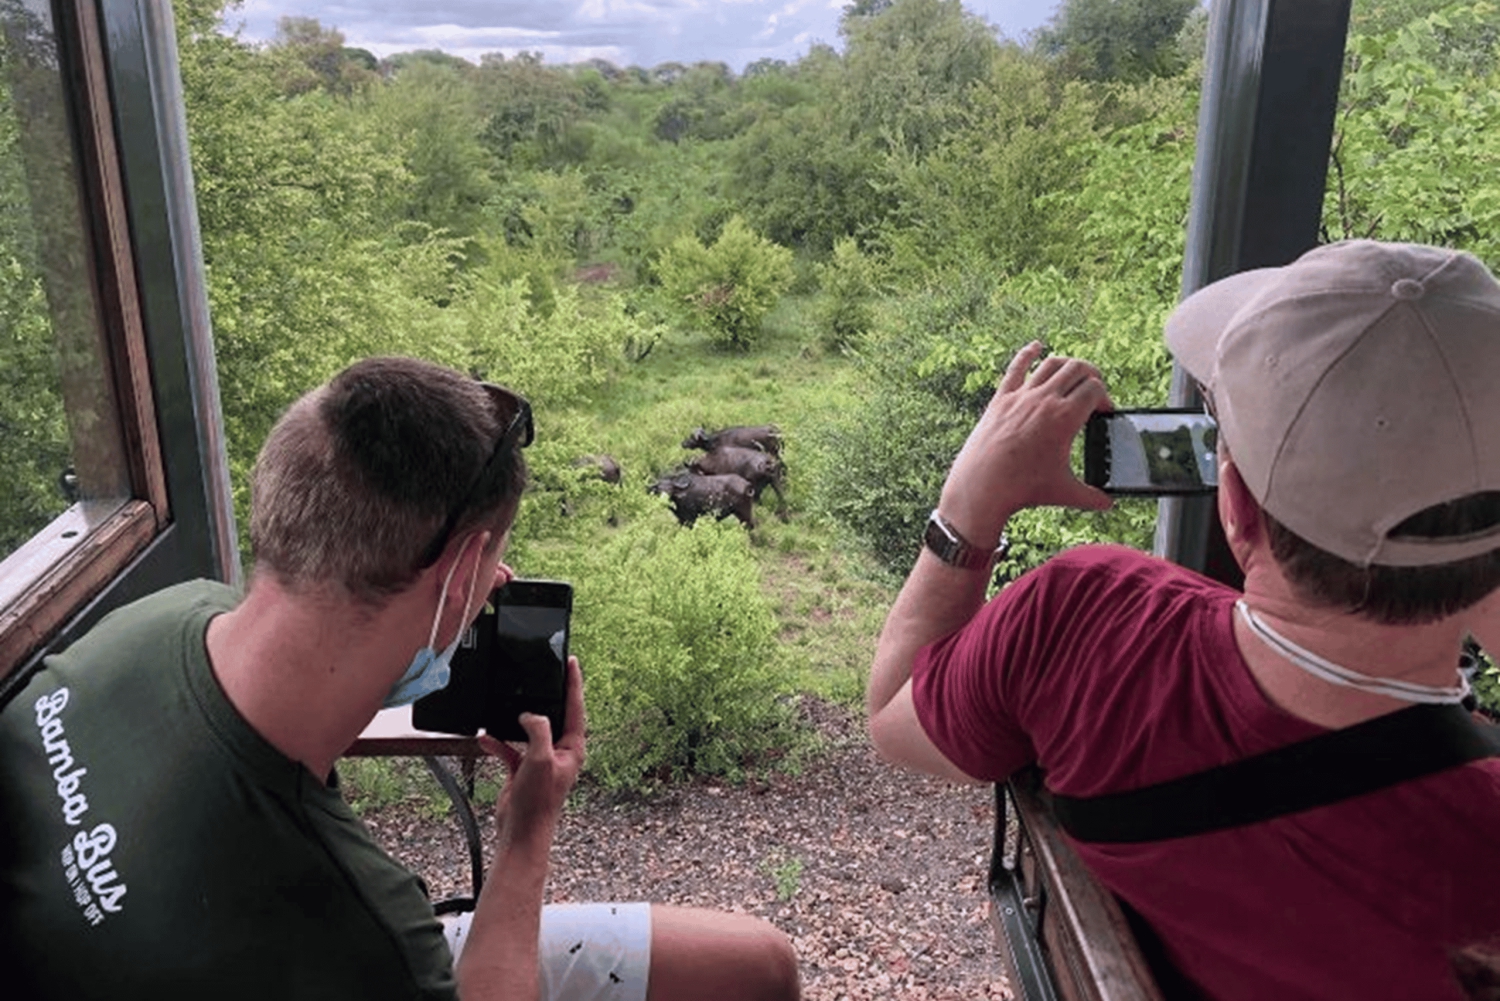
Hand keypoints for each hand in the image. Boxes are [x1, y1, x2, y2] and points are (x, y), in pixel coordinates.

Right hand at [478, 655, 586, 851]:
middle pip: (553, 715)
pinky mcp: (523, 768)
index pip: (576, 708)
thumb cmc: (538, 803)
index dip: (574, 683)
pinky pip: (510, 748)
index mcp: (573, 748)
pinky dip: (498, 742)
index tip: (572, 662)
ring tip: (506, 705)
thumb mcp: (540, 758)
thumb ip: (538, 730)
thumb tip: (529, 715)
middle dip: (544, 697)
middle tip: (540, 674)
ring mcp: (540, 760)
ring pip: (528, 730)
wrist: (520, 834)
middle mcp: (559, 752)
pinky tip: (485, 738)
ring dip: (515, 722)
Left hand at [939, 341, 1112, 544]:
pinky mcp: (1001, 399)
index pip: (1095, 389)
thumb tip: (1108, 505)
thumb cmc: (1024, 489)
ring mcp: (1021, 396)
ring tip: (1074, 374)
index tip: (1103, 412)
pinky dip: (1029, 353)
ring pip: (1051, 363)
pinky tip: (1036, 347)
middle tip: (1094, 390)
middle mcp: (1045, 399)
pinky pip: (1017, 367)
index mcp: (1066, 417)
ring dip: (1068, 365)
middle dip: (1092, 375)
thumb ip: (1091, 497)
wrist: (983, 486)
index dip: (1105, 397)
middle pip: (1078, 368)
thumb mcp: (1064, 492)